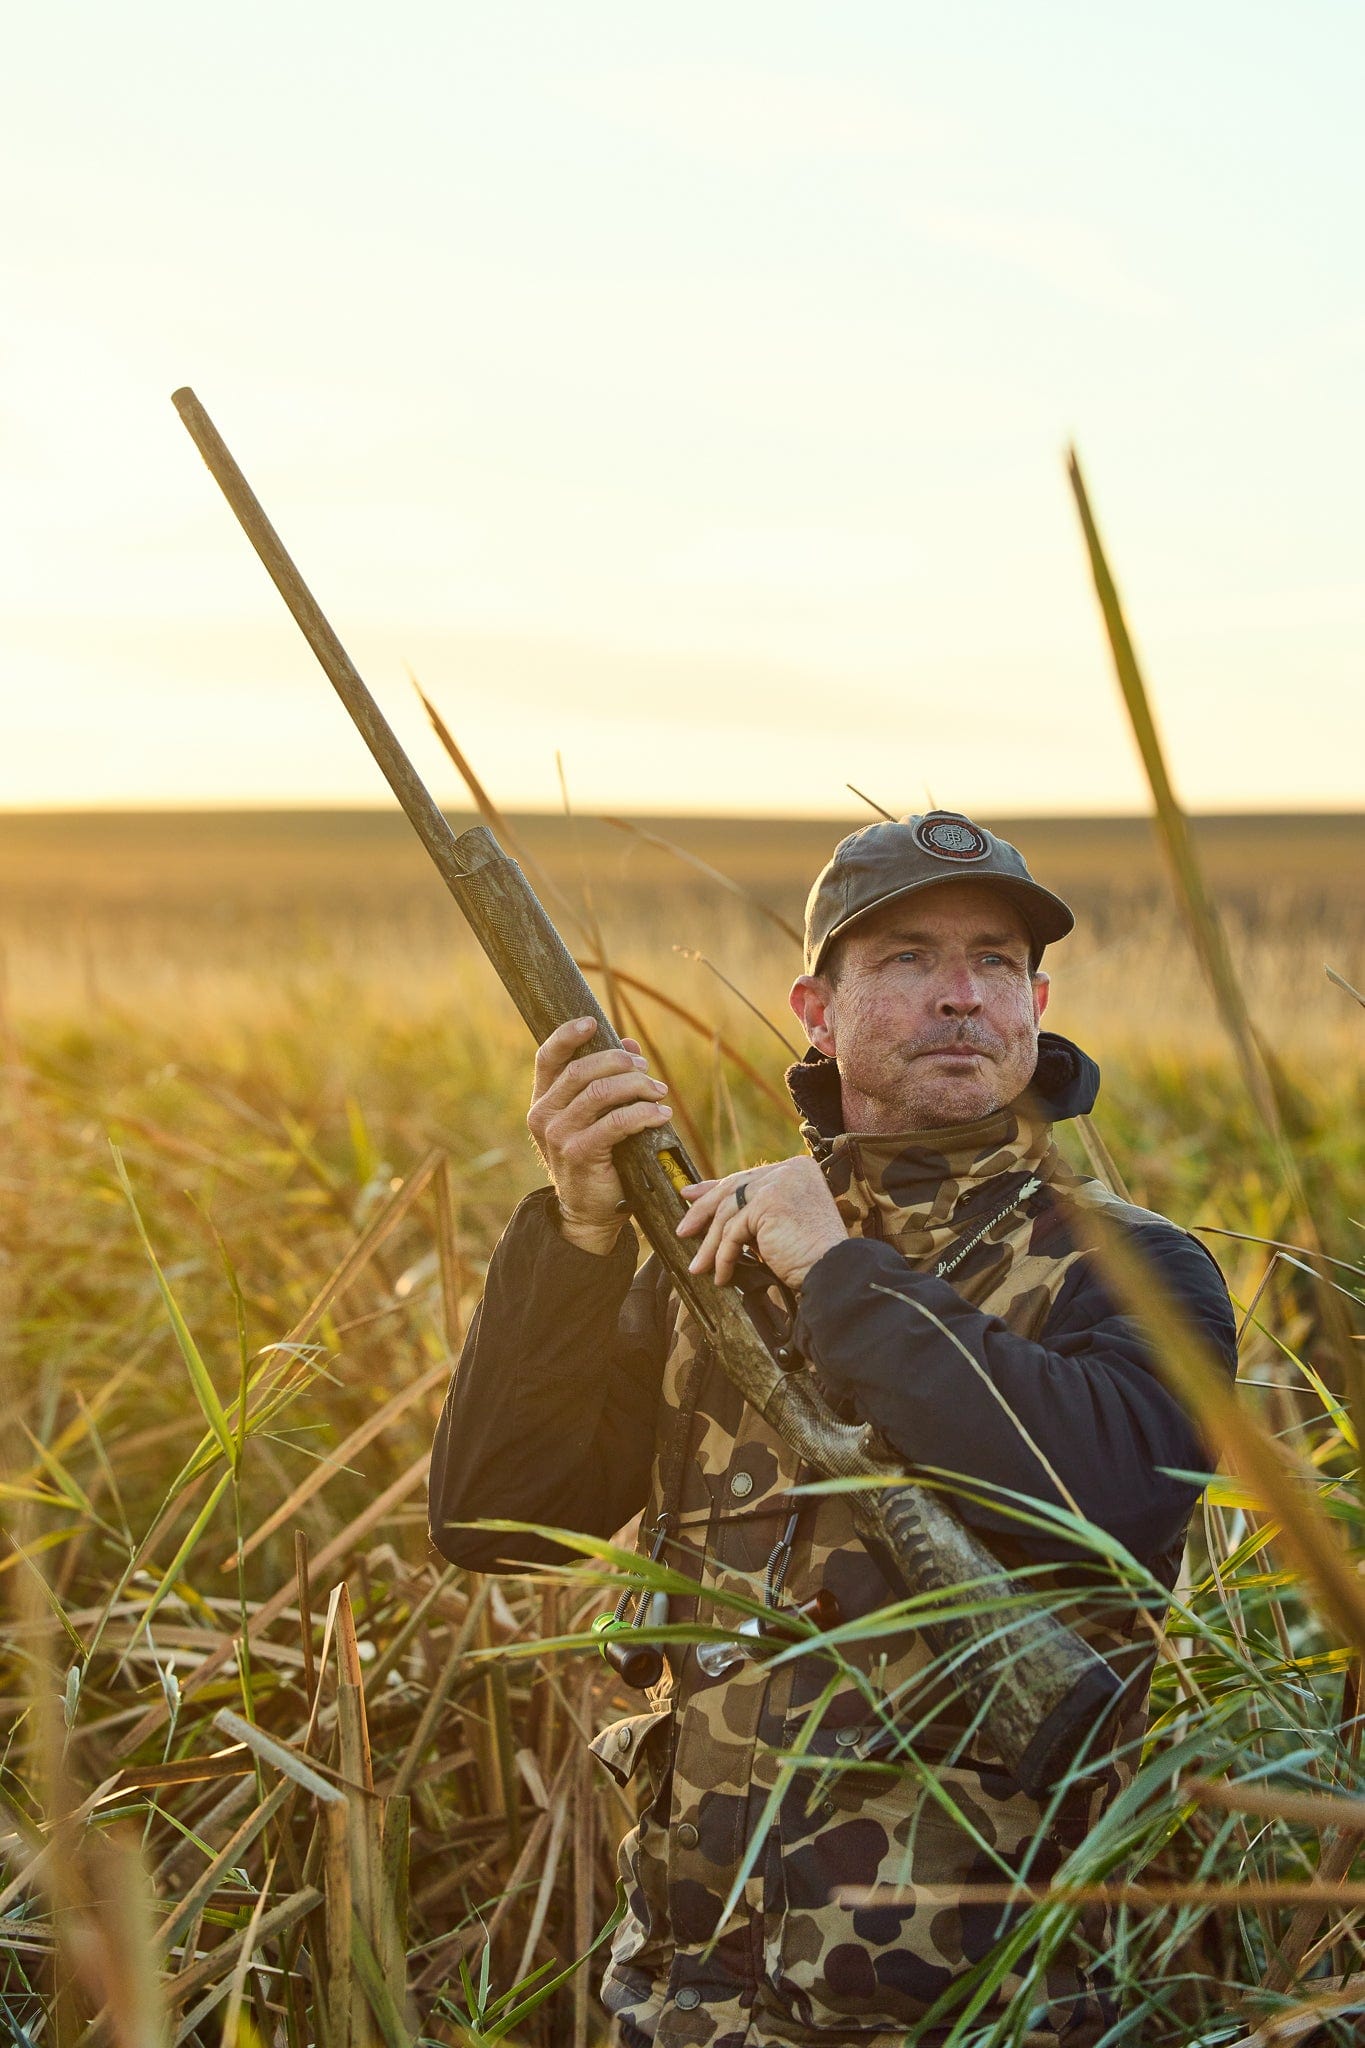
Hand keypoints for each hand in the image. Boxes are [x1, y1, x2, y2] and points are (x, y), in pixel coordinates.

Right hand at [527, 1017, 672, 1253]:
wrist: (588, 1211)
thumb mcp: (596, 1117)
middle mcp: (544, 1115)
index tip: (592, 1022)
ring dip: (637, 1086)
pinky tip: (660, 1114)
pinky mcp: (579, 1153)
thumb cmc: (596, 1159)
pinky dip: (643, 1113)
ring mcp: (558, 1135)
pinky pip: (616, 1122)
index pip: (548, 1058)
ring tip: (659, 1092)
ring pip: (600, 1092)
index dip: (568, 1035)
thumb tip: (629, 1043)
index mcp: (543, 1101)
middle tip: (646, 1069)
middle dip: (620, 1062)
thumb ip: (607, 1080)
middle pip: (581, 1070)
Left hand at [676, 1157, 846, 1290]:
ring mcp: (778, 1183)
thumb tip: (715, 1208)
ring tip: (699, 1266)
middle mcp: (789, 1170)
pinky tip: (722, 1274)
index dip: (714, 1188)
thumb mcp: (780, 1224)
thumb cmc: (812, 1255)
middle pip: (733, 1188)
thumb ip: (754, 1210)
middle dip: (702, 1210)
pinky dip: (724, 1256)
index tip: (690, 1195)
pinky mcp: (768, 1203)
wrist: (835, 1271)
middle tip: (683, 1229)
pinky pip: (734, 1232)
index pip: (746, 1176)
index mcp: (797, 1169)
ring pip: (729, 1213)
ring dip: (711, 1244)